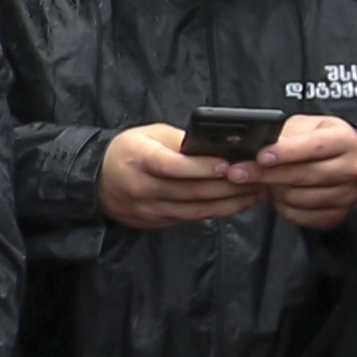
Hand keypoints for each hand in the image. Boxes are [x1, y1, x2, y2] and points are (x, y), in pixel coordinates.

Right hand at [98, 124, 264, 230]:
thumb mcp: (149, 134)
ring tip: (257, 193)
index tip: (228, 165)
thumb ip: (180, 141)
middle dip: (228, 186)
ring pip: (196, 209)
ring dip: (230, 202)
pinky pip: (191, 218)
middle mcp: (143, 187)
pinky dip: (217, 211)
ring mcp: (150, 209)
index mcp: (139, 159)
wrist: (97, 181)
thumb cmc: (128, 150)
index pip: (172, 165)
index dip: (201, 167)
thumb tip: (216, 146)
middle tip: (259, 179)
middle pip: (191, 190)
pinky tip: (237, 204)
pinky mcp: (157, 222)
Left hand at [251, 114, 356, 229]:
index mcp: (345, 140)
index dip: (285, 152)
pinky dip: (284, 207)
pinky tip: (279, 195)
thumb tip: (256, 146)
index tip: (260, 156)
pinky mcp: (338, 214)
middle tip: (239, 173)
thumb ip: (286, 134)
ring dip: (275, 191)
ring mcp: (348, 195)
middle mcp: (351, 168)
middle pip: (304, 175)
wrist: (346, 162)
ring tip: (265, 181)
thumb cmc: (321, 141)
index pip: (314, 147)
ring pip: (300, 197)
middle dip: (267, 174)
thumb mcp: (306, 127)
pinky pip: (302, 215)